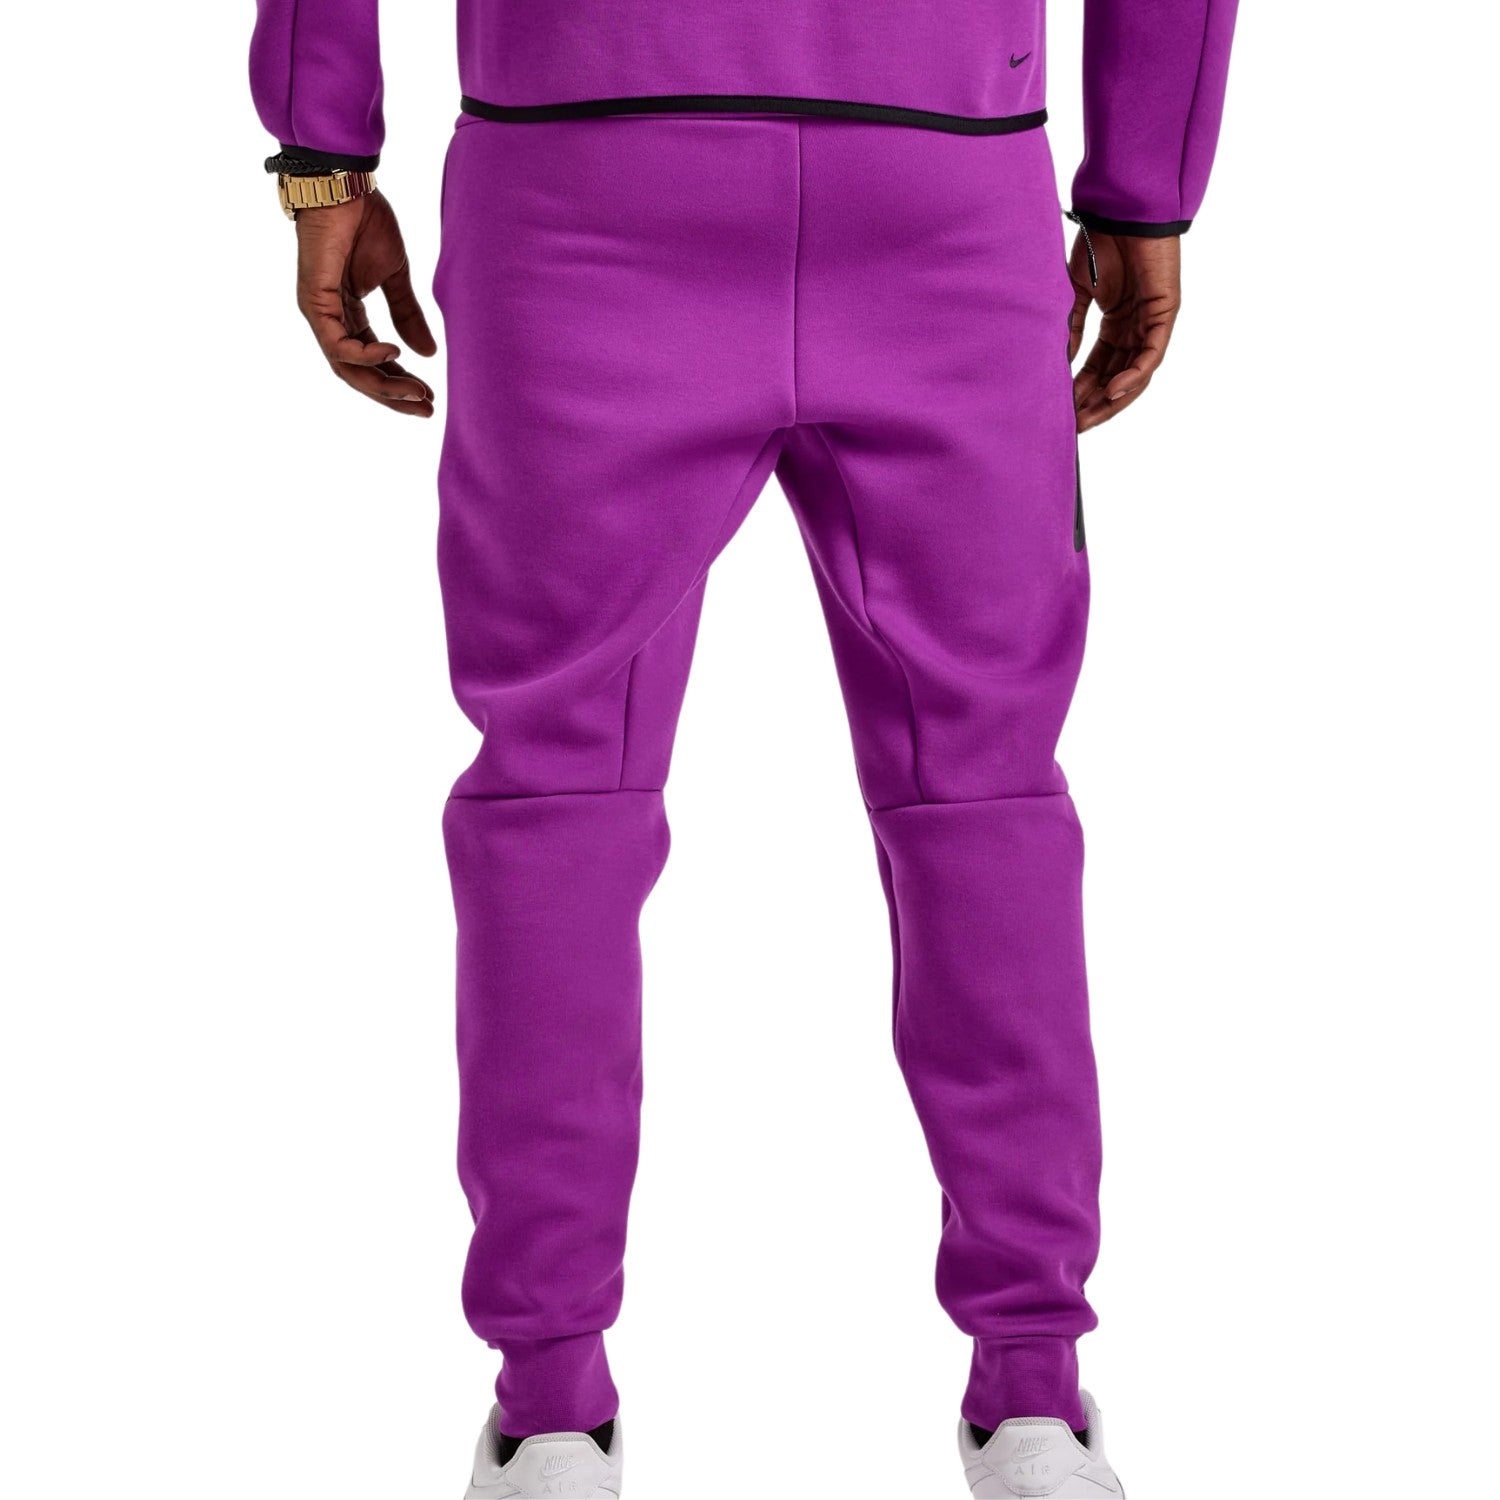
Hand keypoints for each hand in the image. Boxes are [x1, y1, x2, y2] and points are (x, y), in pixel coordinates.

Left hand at [295, 190, 437, 416]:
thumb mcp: (397, 277)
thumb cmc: (366, 222)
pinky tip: (393, 355)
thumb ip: (408, 316)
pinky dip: (365, 355)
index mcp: (349, 315)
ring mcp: (319, 314)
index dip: (401, 383)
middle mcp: (331, 320)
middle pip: (359, 374)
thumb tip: (428, 353)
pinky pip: (337, 345)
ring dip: (382, 385)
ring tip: (416, 392)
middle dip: (393, 396)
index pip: (373, 362)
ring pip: (347, 367)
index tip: (429, 397)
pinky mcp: (314, 302)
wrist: (344, 187)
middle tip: (426, 409)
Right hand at [1067, 230, 1180, 432]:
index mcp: (1115, 323)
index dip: (1081, 391)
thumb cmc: (1100, 243)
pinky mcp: (1165, 314)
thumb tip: (1061, 363)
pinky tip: (1113, 389)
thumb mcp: (1076, 293)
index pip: (1098, 367)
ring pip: (1136, 373)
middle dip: (1095, 404)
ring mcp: (1152, 322)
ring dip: (1113, 398)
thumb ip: (1072, 327)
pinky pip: (1151, 354)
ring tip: (1090, 416)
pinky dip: (1134, 374)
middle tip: (1074, 426)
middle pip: (1117, 377)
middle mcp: (1135, 327)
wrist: (1121, 212)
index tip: (1062, 412)